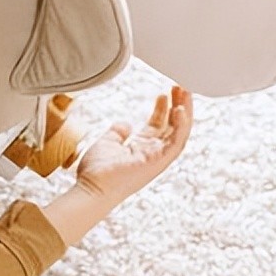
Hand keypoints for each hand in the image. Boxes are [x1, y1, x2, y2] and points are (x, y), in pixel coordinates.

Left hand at [75, 86, 192, 207]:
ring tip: (184, 90)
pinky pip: (176, 142)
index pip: (159, 126)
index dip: (163, 109)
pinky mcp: (159, 161)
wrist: (90, 188)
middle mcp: (153, 154)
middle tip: (180, 86)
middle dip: (178, 105)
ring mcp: (158, 158)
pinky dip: (181, 125)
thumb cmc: (96, 172)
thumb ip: (117, 133)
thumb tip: (125, 124)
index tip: (164, 93)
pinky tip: (179, 109)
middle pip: (173, 126)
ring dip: (184, 110)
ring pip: (180, 131)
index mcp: (142, 150)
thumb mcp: (107, 144)